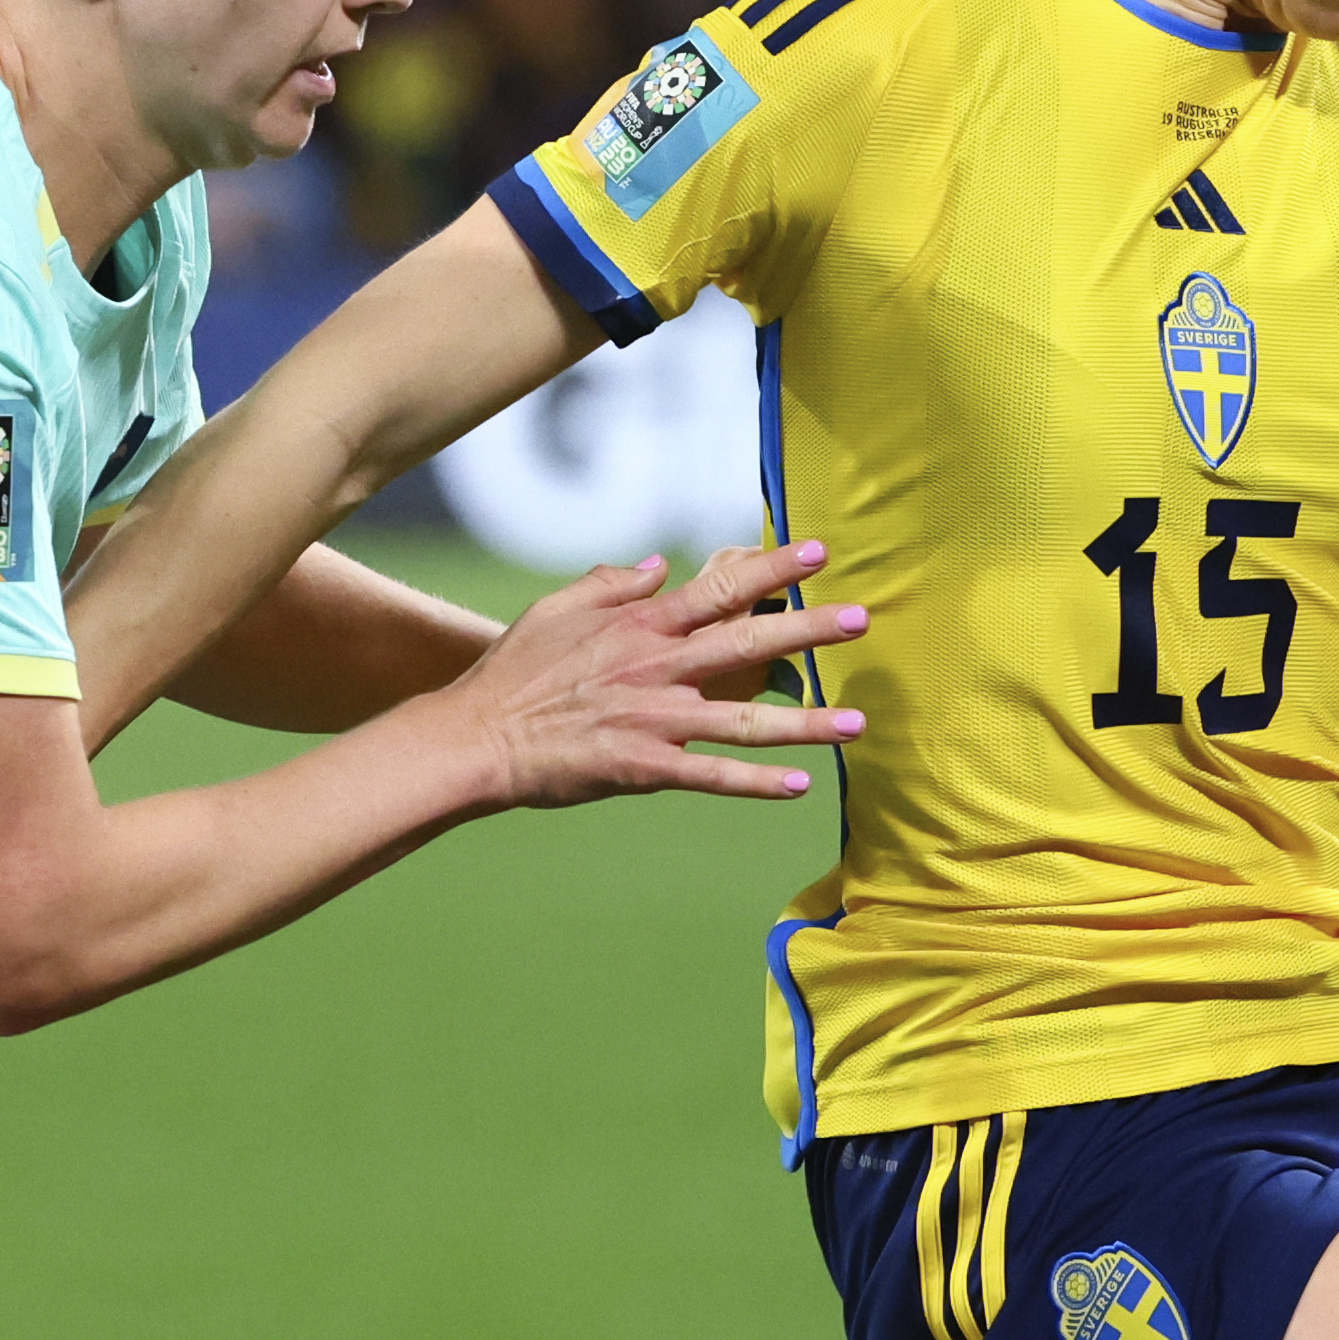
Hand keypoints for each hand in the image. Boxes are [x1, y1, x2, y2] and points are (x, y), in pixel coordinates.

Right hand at [444, 541, 866, 809]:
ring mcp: (653, 719)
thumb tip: (659, 564)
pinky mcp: (643, 767)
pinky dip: (755, 783)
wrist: (476, 738)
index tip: (818, 552)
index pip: (720, 589)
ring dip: (805, 722)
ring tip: (856, 723)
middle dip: (809, 630)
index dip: (772, 570)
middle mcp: (657, 667)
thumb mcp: (556, 608)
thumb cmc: (513, 673)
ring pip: (745, 720)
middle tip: (862, 618)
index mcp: (640, 625)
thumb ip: (612, 584)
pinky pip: (712, 776)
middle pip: (747, 644)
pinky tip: (799, 786)